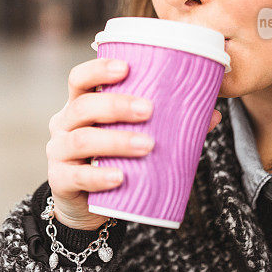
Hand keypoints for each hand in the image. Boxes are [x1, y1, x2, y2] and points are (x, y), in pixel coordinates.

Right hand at [45, 57, 222, 229]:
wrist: (86, 204)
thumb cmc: (112, 159)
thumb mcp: (130, 137)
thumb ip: (166, 124)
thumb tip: (212, 113)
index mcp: (80, 105)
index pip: (79, 79)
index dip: (98, 69)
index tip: (126, 67)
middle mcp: (64, 124)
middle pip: (82, 106)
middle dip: (116, 105)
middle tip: (149, 109)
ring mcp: (58, 153)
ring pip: (81, 140)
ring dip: (115, 140)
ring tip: (147, 145)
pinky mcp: (60, 181)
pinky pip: (77, 177)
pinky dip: (99, 177)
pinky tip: (120, 177)